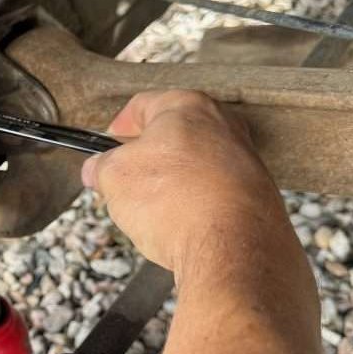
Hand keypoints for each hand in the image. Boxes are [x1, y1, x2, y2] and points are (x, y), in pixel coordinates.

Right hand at [82, 90, 290, 281]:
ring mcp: (244, 160)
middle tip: (125, 180)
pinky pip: (213, 193)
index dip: (118, 126)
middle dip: (146, 159)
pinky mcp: (255, 195)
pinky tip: (181, 225)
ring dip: (171, 184)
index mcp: (188, 107)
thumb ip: (101, 167)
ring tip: (152, 211)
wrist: (232, 248)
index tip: (108, 144)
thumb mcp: (114, 178)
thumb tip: (97, 170)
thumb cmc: (177, 202)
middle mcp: (223, 126)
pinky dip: (195, 205)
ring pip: (194, 166)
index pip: (144, 105)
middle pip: (173, 135)